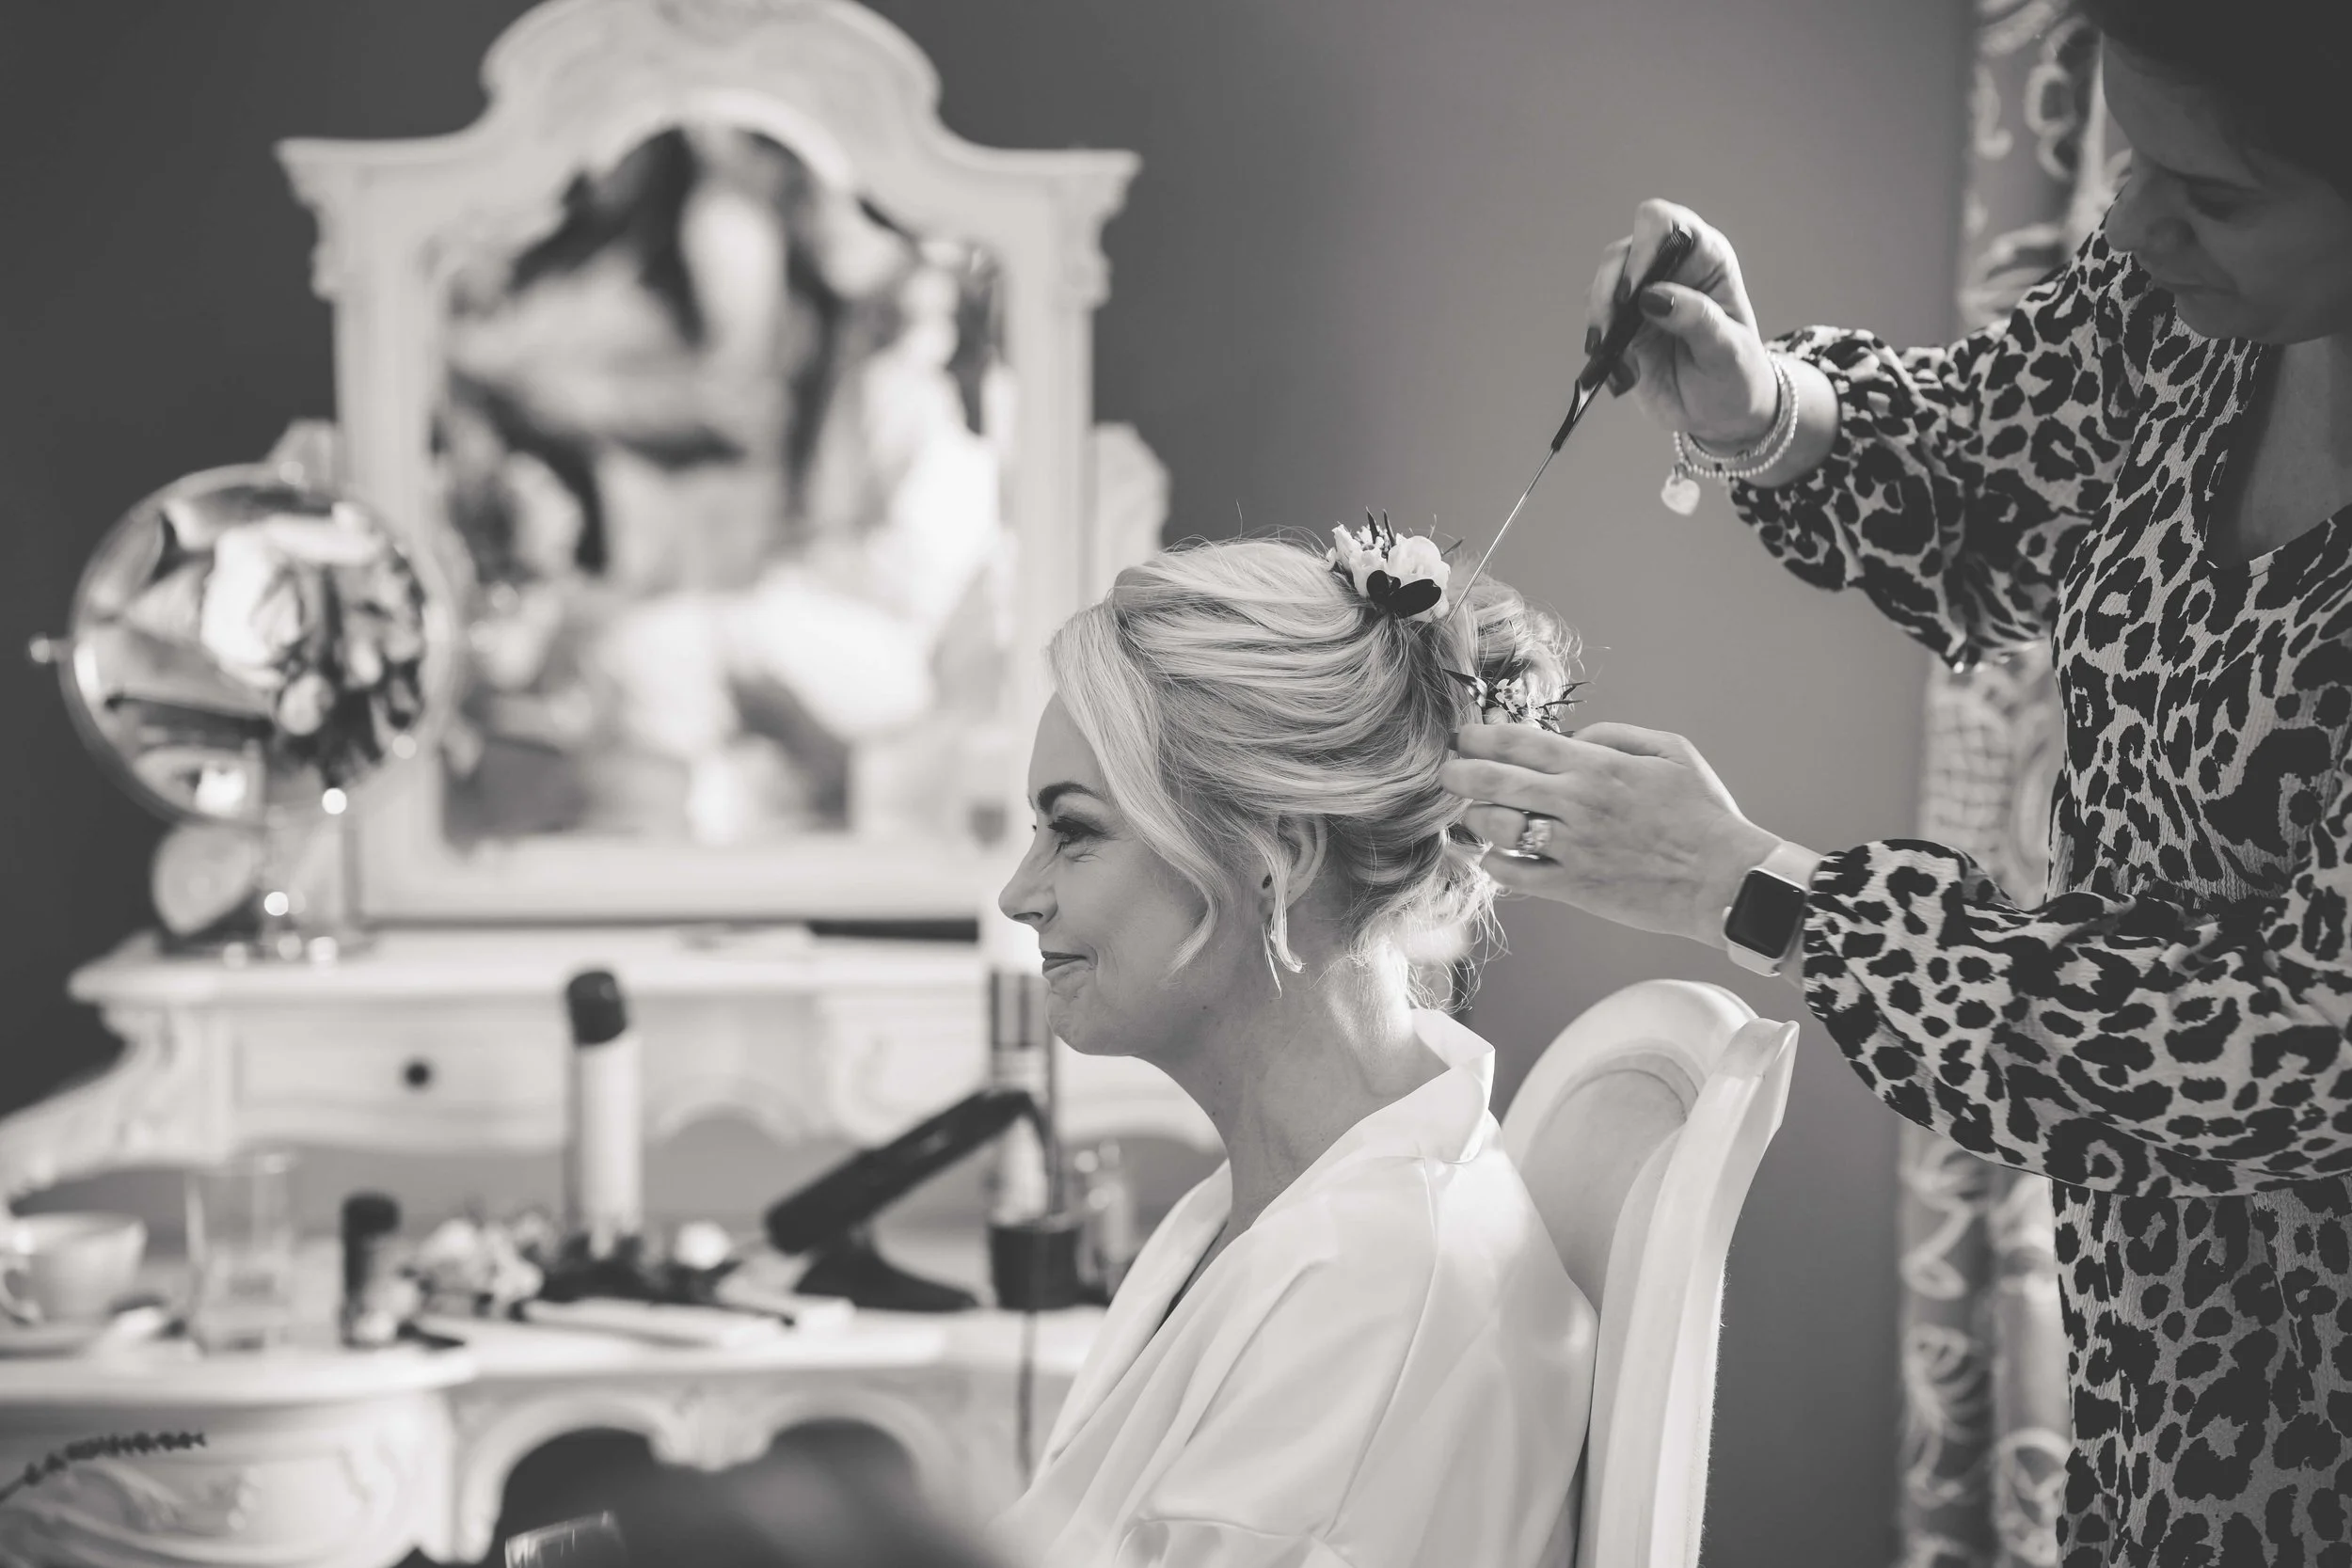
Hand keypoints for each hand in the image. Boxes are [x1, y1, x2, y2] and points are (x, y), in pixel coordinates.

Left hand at [1440, 721, 1780, 947]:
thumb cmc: (1703, 813)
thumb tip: (1575, 735)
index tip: (1462, 737)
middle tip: (1445, 772)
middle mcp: (1578, 804)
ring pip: (1497, 828)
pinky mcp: (1574, 887)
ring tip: (1468, 814)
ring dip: (1473, 818)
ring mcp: (1572, 848)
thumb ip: (1617, 735)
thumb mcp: (1672, 753)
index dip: (1480, 737)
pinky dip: (1494, 862)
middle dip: (1459, 773)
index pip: (1521, 743)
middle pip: (1496, 782)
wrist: (1725, 879)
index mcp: (1598, 767)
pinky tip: (1492, 855)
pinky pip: (1515, 874)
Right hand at [1586, 200, 1778, 449]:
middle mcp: (1669, 270)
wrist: (1721, 415)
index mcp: (1704, 259)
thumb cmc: (1737, 375)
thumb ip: (1697, 319)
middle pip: (1622, 252)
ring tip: (1611, 351)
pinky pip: (1597, 322)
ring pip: (1601, 285)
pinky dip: (1600, 343)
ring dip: (1599, 316)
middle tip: (1613, 325)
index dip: (1644, 245)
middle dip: (1610, 287)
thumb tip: (1653, 297)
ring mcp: (1641, 298)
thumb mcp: (1729, 350)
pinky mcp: (1622, 326)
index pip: (1666, 225)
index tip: (1636, 288)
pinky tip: (1620, 369)